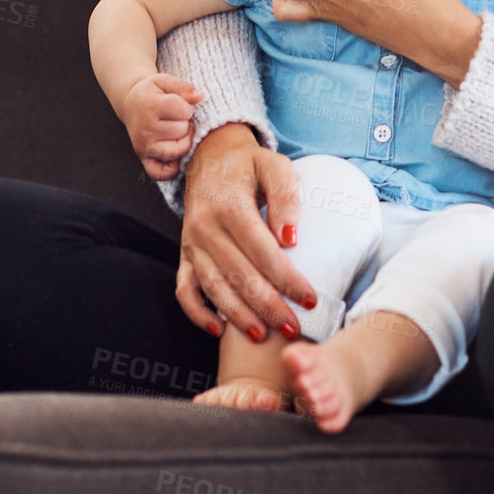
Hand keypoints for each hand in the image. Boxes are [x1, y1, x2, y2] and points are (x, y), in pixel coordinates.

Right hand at [121, 73, 203, 180]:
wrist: (131, 103)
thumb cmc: (152, 92)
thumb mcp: (164, 81)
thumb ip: (183, 87)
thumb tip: (199, 97)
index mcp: (150, 106)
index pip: (183, 111)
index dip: (187, 107)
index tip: (180, 105)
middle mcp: (145, 128)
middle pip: (182, 130)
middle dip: (185, 123)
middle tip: (175, 118)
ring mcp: (144, 145)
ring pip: (178, 150)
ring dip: (183, 141)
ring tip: (176, 131)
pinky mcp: (143, 158)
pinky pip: (161, 172)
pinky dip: (172, 169)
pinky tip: (176, 157)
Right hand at [174, 123, 318, 340]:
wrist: (209, 158)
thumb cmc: (248, 165)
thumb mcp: (273, 165)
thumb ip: (285, 195)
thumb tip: (289, 237)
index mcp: (229, 206)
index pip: (262, 251)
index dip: (287, 279)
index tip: (309, 299)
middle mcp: (205, 228)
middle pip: (239, 275)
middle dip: (268, 306)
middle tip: (293, 328)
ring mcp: (192, 244)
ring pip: (213, 288)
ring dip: (238, 315)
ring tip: (262, 335)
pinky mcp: (185, 254)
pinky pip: (184, 289)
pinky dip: (196, 313)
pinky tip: (218, 330)